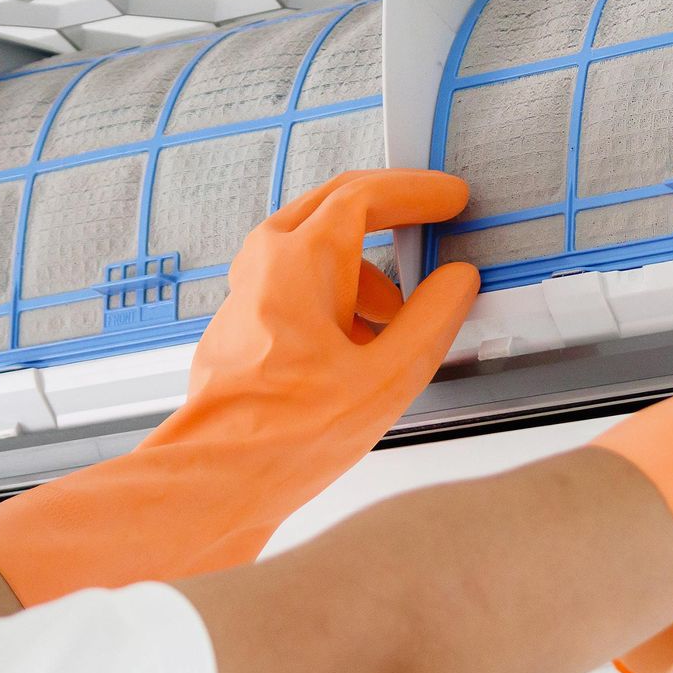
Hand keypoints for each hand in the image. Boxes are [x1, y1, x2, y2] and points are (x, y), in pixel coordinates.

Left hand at [0, 170, 480, 605]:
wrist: (216, 480)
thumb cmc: (286, 436)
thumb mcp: (390, 377)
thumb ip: (434, 318)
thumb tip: (457, 281)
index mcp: (302, 260)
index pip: (366, 195)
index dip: (416, 191)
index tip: (451, 199)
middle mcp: (266, 264)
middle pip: (334, 208)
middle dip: (390, 214)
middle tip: (431, 224)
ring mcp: (248, 292)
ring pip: (314, 248)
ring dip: (364, 267)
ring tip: (398, 317)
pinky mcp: (243, 325)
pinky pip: (296, 283)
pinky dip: (337, 294)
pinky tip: (359, 347)